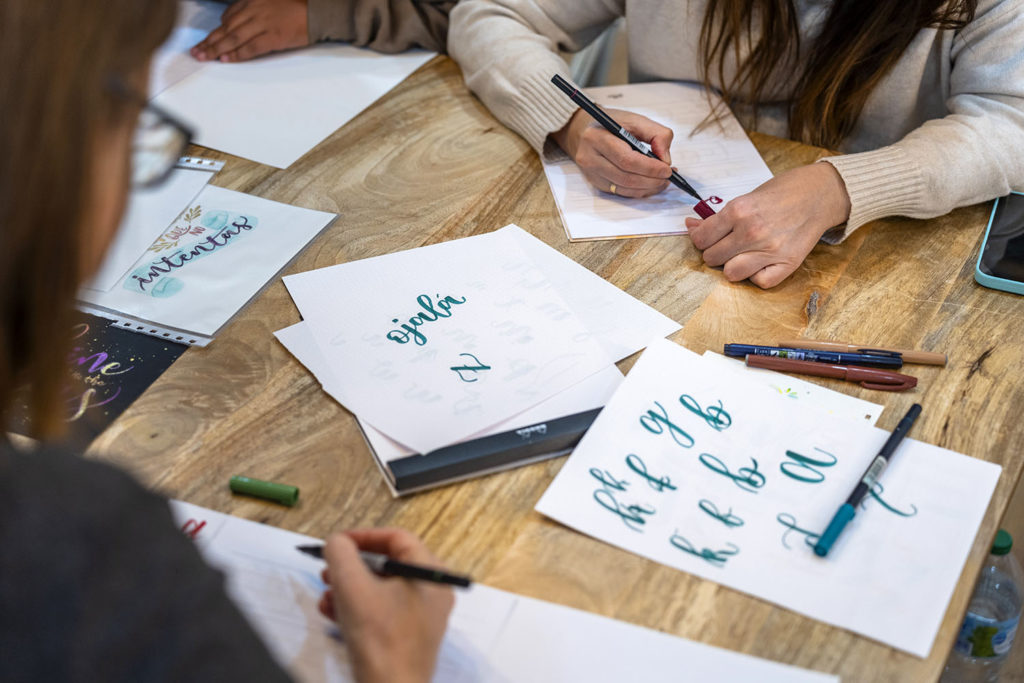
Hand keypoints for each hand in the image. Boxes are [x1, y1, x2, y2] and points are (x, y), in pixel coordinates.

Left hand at [191, 0, 308, 62]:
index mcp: (252, 0)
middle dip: (210, 41)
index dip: (217, 30)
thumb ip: (252, 8)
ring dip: (217, 49)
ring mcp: (263, 23)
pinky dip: (237, 54)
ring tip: (205, 57)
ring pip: (234, 38)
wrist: (317, 12)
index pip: (229, 16)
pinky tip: (226, 59)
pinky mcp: (273, 37)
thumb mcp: (269, 1)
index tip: (208, 40)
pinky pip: (251, 47)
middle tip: (196, 51)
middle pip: (227, 28)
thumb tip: (231, 22)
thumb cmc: (295, 7)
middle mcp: (254, 9)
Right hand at [318, 528, 454, 682]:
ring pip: (381, 589)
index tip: (338, 542)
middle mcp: (432, 592)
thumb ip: (341, 554)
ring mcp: (422, 616)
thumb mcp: (353, 586)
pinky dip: (357, 608)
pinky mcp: (408, 637)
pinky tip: (331, 612)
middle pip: (387, 564)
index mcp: (430, 574)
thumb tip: (337, 542)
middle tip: (328, 568)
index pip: (397, 538)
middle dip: (352, 565)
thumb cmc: (380, 640)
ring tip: (326, 593)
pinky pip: (381, 611)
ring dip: (348, 587)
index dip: (363, 536)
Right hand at [551, 108, 673, 197]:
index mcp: (597, 137)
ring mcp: (591, 173)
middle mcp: (590, 157)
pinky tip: (650, 184)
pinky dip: (639, 191)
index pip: (626, 159)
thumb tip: (665, 159)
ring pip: (624, 188)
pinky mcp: (596, 183)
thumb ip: (656, 133)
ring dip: (647, 187)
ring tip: (662, 180)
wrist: (585, 131)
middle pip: (625, 177)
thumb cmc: (612, 124)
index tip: (667, 169)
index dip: (649, 167)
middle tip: (668, 177)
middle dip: (651, 180)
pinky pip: (621, 192)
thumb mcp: (635, 119)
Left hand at [685, 163, 851, 287]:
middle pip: (712, 258)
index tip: (708, 238)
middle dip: (715, 253)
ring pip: (730, 274)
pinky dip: (757, 276)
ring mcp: (770, 249)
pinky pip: (759, 282)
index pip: (701, 239)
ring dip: (733, 266)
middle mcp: (751, 231)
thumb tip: (691, 226)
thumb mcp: (746, 198)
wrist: (819, 193)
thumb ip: (718, 218)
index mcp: (738, 211)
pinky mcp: (788, 263)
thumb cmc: (781, 193)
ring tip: (743, 255)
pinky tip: (761, 262)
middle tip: (728, 245)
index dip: (701, 240)